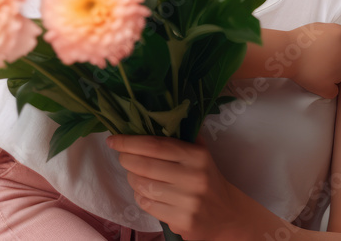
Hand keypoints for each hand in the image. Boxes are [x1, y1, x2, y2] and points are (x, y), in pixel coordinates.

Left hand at [106, 134, 248, 240]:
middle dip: (126, 159)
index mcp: (197, 156)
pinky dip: (140, 197)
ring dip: (132, 179)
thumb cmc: (207, 179)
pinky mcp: (182, 220)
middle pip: (145, 166)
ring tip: (134, 174)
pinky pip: (148, 206)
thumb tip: (149, 119)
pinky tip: (145, 193)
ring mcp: (188, 201)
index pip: (156, 145)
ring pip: (143, 187)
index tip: (113, 139)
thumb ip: (181, 137)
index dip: (130, 141)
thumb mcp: (201, 154)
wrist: (227, 214)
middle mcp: (194, 177)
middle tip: (122, 156)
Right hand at [288, 22, 340, 98]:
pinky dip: (326, 89)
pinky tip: (316, 83)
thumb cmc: (298, 39)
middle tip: (316, 60)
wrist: (285, 52)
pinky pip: (333, 91)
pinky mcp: (328, 86)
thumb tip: (337, 43)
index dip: (335, 51)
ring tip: (313, 70)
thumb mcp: (319, 27)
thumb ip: (332, 35)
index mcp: (340, 35)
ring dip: (329, 75)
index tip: (323, 52)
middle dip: (333, 62)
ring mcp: (336, 72)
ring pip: (338, 76)